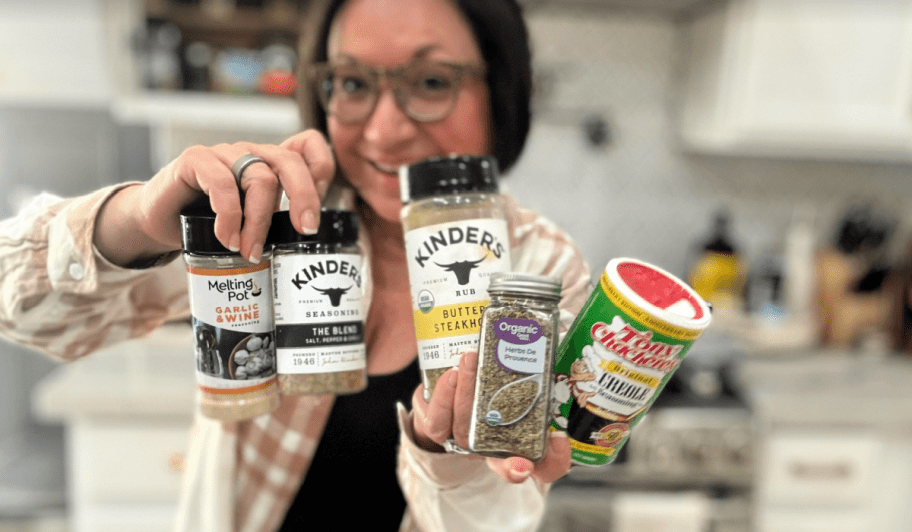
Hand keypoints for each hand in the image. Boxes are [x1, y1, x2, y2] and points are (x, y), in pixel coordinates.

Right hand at [94, 130, 334, 265]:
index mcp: (270, 162)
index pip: (309, 145)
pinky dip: (229, 216)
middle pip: (290, 162)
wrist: (160, 222)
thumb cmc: (211, 223)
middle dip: (304, 198)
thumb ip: (278, 222)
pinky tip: (227, 239)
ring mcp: (224, 153)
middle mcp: (251, 152)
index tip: (315, 206)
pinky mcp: (195, 159)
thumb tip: (308, 246)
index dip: (322, 169)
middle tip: (304, 231)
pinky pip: (222, 183)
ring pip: (259, 178)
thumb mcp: (252, 223)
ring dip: (259, 221)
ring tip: (251, 252)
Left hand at [410, 351, 571, 484]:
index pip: (544, 465)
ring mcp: (463, 438)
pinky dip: (443, 399)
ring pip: (465, 433)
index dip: (555, 460)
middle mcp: (493, 445)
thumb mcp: (520, 364)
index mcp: (521, 436)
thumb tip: (560, 321)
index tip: (558, 439)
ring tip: (470, 359)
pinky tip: (451, 374)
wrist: (444, 382)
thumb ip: (542, 350)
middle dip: (503, 434)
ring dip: (467, 395)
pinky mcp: (438, 427)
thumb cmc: (492, 374)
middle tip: (511, 397)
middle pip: (499, 457)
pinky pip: (437, 424)